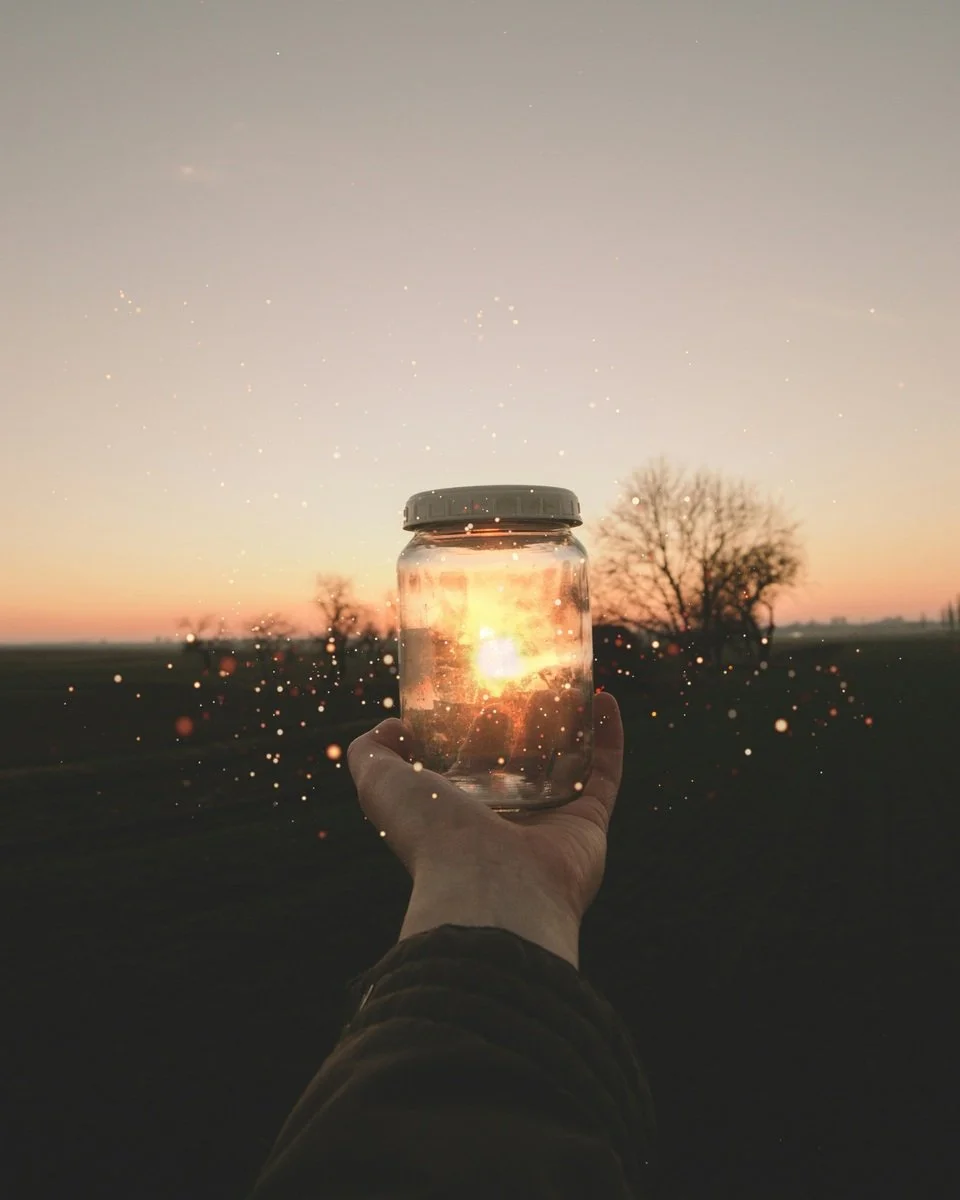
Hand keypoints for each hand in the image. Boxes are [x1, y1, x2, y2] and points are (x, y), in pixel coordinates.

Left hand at [346, 692, 623, 968]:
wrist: (490, 885)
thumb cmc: (431, 836)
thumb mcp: (380, 785)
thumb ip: (371, 753)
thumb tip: (392, 727)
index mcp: (457, 815)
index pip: (466, 769)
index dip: (469, 732)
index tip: (473, 694)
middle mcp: (504, 822)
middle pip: (519, 765)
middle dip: (522, 726)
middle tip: (521, 685)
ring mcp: (550, 823)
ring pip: (566, 766)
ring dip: (571, 726)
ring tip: (567, 684)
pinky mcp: (589, 822)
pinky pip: (604, 772)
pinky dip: (608, 735)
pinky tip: (604, 698)